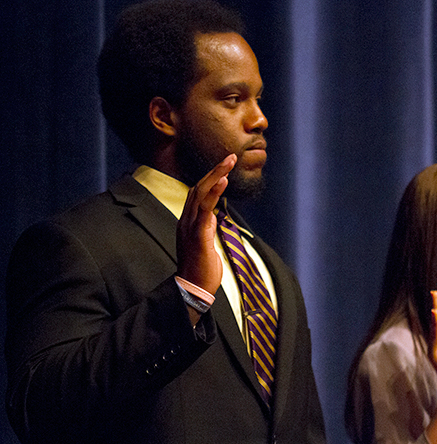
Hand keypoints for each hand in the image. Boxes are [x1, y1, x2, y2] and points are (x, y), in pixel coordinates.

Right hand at [176, 154, 236, 294]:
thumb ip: (206, 229)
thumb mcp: (204, 243)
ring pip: (200, 193)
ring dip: (216, 175)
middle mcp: (186, 220)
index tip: (225, 166)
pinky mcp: (198, 235)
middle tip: (231, 156)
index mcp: (188, 222)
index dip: (211, 178)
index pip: (197, 193)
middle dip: (215, 170)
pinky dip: (214, 192)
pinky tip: (223, 181)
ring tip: (229, 161)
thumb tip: (212, 218)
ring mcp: (190, 227)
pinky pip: (205, 209)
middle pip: (198, 187)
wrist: (192, 290)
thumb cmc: (200, 270)